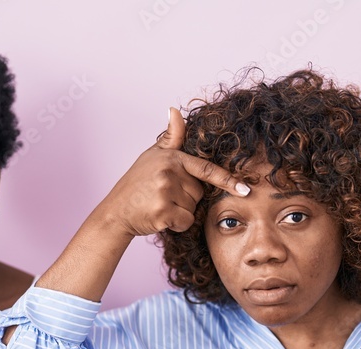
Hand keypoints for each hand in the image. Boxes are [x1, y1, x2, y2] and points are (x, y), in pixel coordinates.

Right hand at [91, 108, 248, 238]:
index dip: (227, 179)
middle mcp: (170, 172)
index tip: (245, 189)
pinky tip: (160, 218)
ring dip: (180, 212)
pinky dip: (176, 225)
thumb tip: (175, 111)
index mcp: (172, 158)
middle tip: (163, 196)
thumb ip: (170, 138)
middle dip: (187, 199)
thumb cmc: (135, 185)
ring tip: (159, 205)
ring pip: (193, 209)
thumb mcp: (152, 157)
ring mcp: (166, 191)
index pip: (206, 169)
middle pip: (199, 193)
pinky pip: (185, 221)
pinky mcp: (164, 211)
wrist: (115, 212)